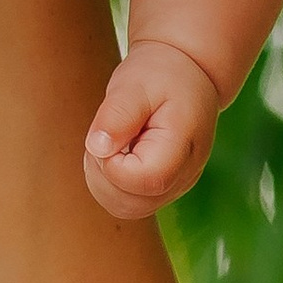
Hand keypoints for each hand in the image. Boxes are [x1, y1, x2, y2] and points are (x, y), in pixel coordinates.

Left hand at [83, 39, 221, 218]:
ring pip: (123, 208)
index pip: (142, 180)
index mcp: (184, 147)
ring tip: (113, 140)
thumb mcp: (136, 83)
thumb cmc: (161, 75)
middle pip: (130, 202)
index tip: (111, 131)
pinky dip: (107, 182)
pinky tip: (115, 152)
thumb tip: (97, 148)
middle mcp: (184, 176)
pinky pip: (124, 203)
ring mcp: (173, 187)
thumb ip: (118, 114)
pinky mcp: (158, 190)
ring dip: (102, 178)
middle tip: (108, 133)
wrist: (185, 74)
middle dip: (103, 171)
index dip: (112, 163)